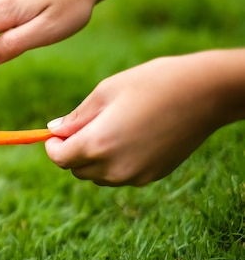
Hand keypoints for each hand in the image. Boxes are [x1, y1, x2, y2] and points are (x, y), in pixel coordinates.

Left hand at [44, 52, 244, 185]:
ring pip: (98, 176)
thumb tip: (54, 130)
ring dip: (93, 159)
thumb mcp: (106, 92)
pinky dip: (114, 162)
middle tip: (82, 127)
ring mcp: (135, 176)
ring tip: (109, 128)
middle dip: (71, 152)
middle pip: (77, 170)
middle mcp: (114, 167)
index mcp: (98, 144)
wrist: (205, 93)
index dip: (53, 147)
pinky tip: (129, 137)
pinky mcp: (152, 176)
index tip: (56, 134)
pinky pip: (121, 175)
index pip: (60, 159)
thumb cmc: (152, 83)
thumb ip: (77, 116)